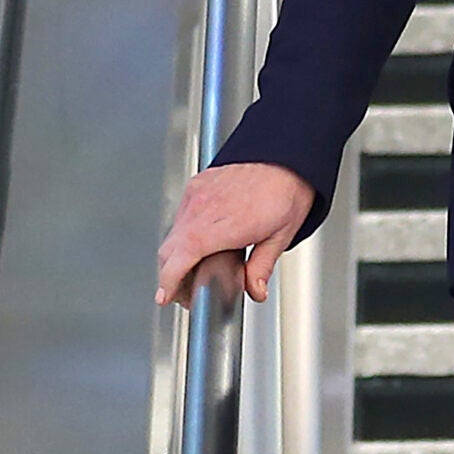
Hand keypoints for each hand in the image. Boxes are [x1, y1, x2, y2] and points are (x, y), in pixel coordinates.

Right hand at [157, 162, 314, 307]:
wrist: (289, 157)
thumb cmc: (288, 191)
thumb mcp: (280, 236)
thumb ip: (261, 267)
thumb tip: (255, 290)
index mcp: (221, 226)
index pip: (180, 258)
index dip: (167, 281)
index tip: (164, 296)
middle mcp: (203, 208)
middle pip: (169, 250)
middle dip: (170, 273)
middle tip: (183, 289)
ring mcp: (198, 193)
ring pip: (173, 231)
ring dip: (176, 252)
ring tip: (192, 265)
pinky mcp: (199, 183)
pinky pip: (182, 212)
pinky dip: (184, 229)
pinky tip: (200, 237)